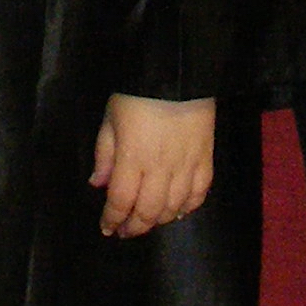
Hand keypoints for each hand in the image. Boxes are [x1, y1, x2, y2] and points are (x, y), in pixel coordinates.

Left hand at [90, 93, 215, 236]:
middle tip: (125, 231)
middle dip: (135, 227)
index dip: (113, 219)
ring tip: (147, 222)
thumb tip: (98, 184)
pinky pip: (200, 194)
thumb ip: (105, 153)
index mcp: (133, 158)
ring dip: (159, 220)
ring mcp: (187, 166)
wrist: (177, 73)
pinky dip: (188, 208)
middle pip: (149, 211)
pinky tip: (178, 212)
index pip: (122, 201)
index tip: (107, 228)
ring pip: (174, 207)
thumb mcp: (111, 117)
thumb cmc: (137, 94)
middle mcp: (161, 168)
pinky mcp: (206, 159)